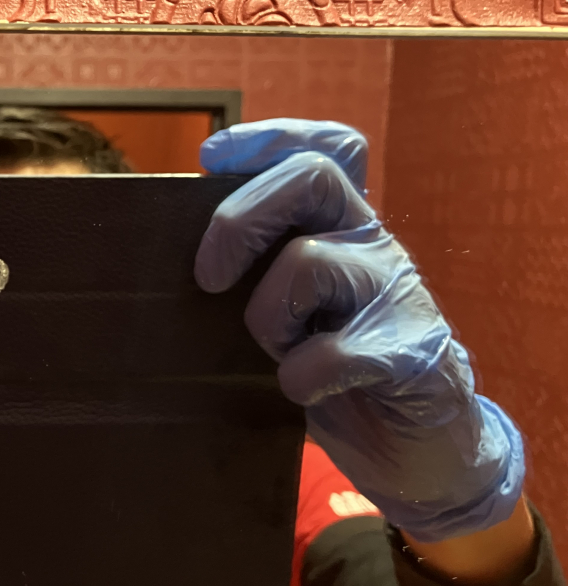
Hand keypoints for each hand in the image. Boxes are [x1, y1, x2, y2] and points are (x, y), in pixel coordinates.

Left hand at [195, 119, 524, 542]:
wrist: (413, 446)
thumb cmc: (330, 371)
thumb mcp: (287, 311)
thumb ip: (253, 274)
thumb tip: (171, 253)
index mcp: (341, 226)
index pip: (326, 148)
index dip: (269, 138)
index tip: (211, 157)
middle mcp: (372, 243)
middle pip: (311, 176)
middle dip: (239, 218)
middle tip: (207, 278)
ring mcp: (396, 292)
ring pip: (309, 261)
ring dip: (269, 317)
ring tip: (276, 353)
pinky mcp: (413, 351)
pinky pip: (336, 351)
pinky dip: (302, 375)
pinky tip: (300, 390)